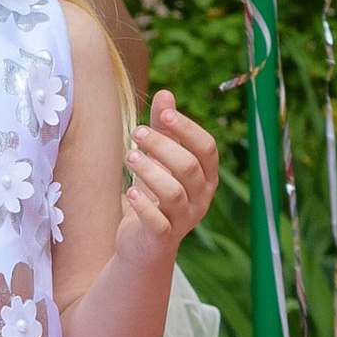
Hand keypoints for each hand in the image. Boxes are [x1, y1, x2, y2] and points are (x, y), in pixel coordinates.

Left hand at [118, 97, 215, 263]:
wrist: (143, 243)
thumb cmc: (154, 194)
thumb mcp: (159, 160)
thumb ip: (164, 130)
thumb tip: (165, 93)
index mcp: (206, 176)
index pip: (207, 148)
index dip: (187, 129)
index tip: (164, 115)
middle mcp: (201, 198)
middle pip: (189, 167)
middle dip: (162, 146)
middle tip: (137, 133)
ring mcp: (184, 220)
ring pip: (174, 192)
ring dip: (150, 171)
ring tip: (129, 156)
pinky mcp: (163, 238)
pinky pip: (158, 222)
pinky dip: (143, 205)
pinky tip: (128, 191)